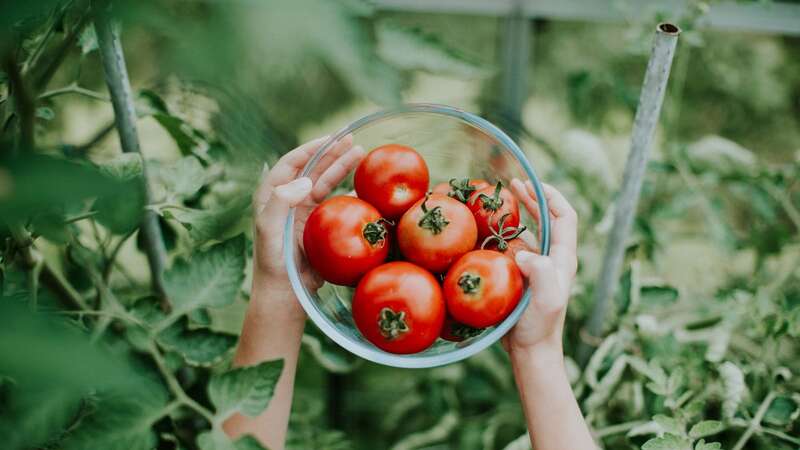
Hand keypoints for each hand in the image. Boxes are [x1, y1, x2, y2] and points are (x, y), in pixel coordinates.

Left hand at [251, 135, 364, 318]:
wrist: (286, 294)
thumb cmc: (274, 262)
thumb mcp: (269, 230)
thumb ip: (280, 202)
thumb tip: (304, 179)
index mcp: (272, 196)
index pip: (291, 164)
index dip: (310, 149)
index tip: (329, 139)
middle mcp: (288, 200)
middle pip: (312, 169)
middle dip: (331, 153)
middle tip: (351, 140)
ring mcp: (305, 213)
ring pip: (326, 182)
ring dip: (342, 168)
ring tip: (361, 154)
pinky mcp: (319, 226)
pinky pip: (337, 203)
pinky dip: (350, 193)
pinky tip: (364, 186)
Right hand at [504, 179, 578, 356]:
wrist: (531, 351)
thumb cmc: (539, 327)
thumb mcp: (545, 300)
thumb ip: (541, 273)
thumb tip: (525, 253)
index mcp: (562, 258)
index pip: (565, 217)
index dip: (551, 196)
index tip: (531, 183)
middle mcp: (553, 259)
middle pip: (548, 218)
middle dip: (532, 198)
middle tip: (512, 184)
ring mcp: (538, 268)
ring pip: (531, 232)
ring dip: (518, 214)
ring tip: (498, 203)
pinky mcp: (524, 277)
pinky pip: (516, 248)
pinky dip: (504, 234)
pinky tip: (487, 233)